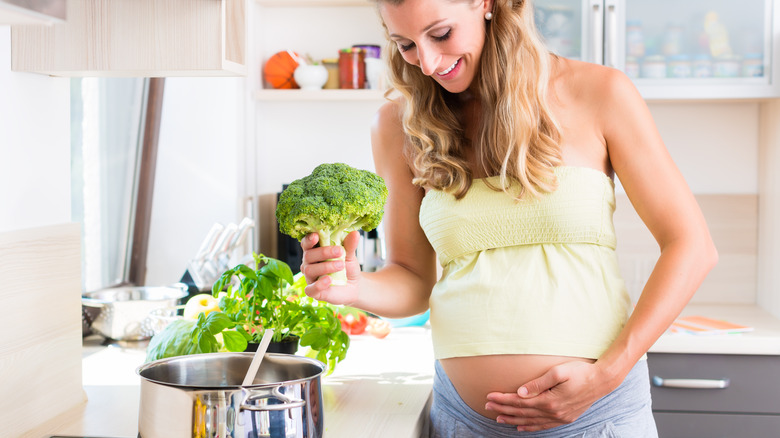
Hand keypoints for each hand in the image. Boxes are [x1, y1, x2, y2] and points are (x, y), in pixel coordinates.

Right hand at [300, 231, 360, 304]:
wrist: (354, 286)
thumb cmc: (347, 267)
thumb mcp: (350, 254)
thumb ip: (349, 245)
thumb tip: (355, 234)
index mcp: (314, 251)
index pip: (306, 243)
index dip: (309, 239)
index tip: (316, 236)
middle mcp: (309, 263)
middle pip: (308, 255)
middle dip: (323, 252)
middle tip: (340, 251)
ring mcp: (310, 278)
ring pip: (309, 270)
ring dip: (325, 266)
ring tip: (341, 265)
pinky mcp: (313, 291)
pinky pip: (310, 289)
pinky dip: (319, 284)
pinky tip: (329, 280)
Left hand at [484, 361, 616, 431]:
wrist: (602, 381)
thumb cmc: (581, 371)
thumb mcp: (559, 372)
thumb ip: (538, 383)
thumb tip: (520, 392)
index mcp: (550, 401)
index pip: (520, 402)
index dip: (503, 399)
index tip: (489, 396)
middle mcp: (553, 413)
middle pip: (522, 412)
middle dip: (503, 409)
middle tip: (487, 406)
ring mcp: (559, 417)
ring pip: (531, 421)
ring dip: (513, 419)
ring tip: (499, 418)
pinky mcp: (565, 418)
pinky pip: (543, 426)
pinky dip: (530, 427)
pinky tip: (521, 426)